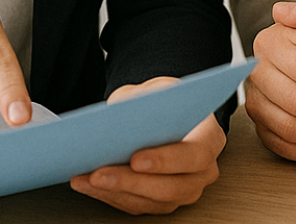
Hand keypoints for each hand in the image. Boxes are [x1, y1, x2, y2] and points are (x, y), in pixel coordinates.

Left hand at [70, 77, 224, 214]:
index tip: (135, 158)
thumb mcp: (153, 89)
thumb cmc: (163, 101)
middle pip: (172, 186)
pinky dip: (110, 195)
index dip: (165, 160)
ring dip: (115, 191)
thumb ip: (139, 101)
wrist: (163, 113)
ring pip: (153, 201)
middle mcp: (203, 171)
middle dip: (131, 181)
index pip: (194, 155)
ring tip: (86, 178)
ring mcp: (186, 190)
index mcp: (209, 138)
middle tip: (99, 173)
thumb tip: (114, 119)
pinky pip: (138, 205)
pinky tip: (86, 183)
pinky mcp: (163, 201)